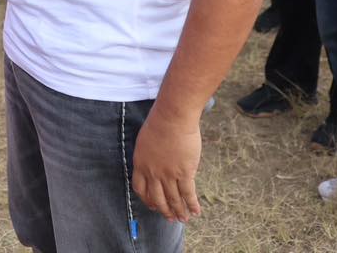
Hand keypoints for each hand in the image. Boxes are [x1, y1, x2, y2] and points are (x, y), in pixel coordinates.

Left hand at [131, 108, 201, 223]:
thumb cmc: (160, 123)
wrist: (172, 118)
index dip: (147, 200)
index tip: (153, 205)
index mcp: (140, 164)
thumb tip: (158, 165)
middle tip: (170, 218)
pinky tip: (196, 211)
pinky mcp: (184, 173)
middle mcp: (153, 173)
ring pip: (174, 199)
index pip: (141, 189)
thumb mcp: (146, 141)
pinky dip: (192, 204)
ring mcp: (168, 175)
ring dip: (179, 211)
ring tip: (184, 219)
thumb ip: (150, 157)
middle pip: (158, 198)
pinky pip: (188, 194)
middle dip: (165, 210)